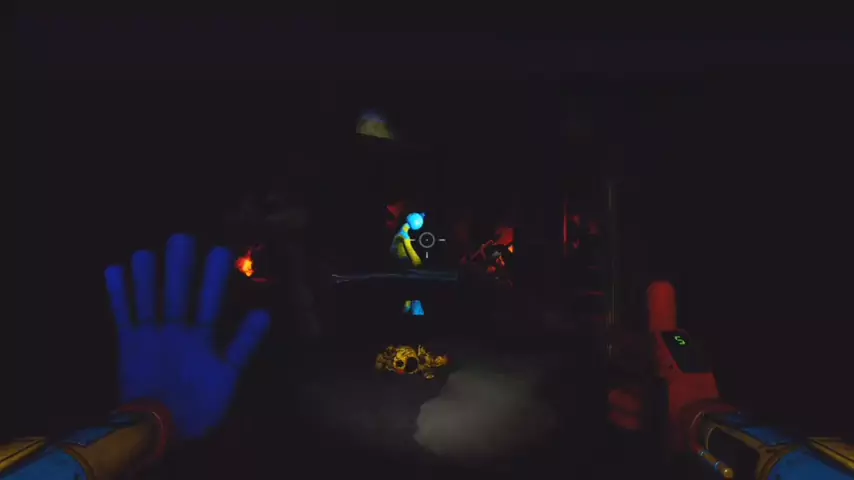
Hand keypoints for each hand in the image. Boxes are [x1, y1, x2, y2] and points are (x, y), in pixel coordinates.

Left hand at [105, 234, 270, 438]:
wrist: (154, 429)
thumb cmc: (197, 405)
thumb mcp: (228, 378)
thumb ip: (244, 345)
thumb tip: (264, 314)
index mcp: (199, 339)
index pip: (210, 301)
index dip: (215, 276)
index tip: (220, 249)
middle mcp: (172, 330)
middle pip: (176, 293)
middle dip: (179, 264)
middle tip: (181, 237)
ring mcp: (146, 335)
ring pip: (145, 299)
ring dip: (145, 274)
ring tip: (145, 250)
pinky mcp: (126, 343)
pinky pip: (120, 314)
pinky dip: (116, 293)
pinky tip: (112, 270)